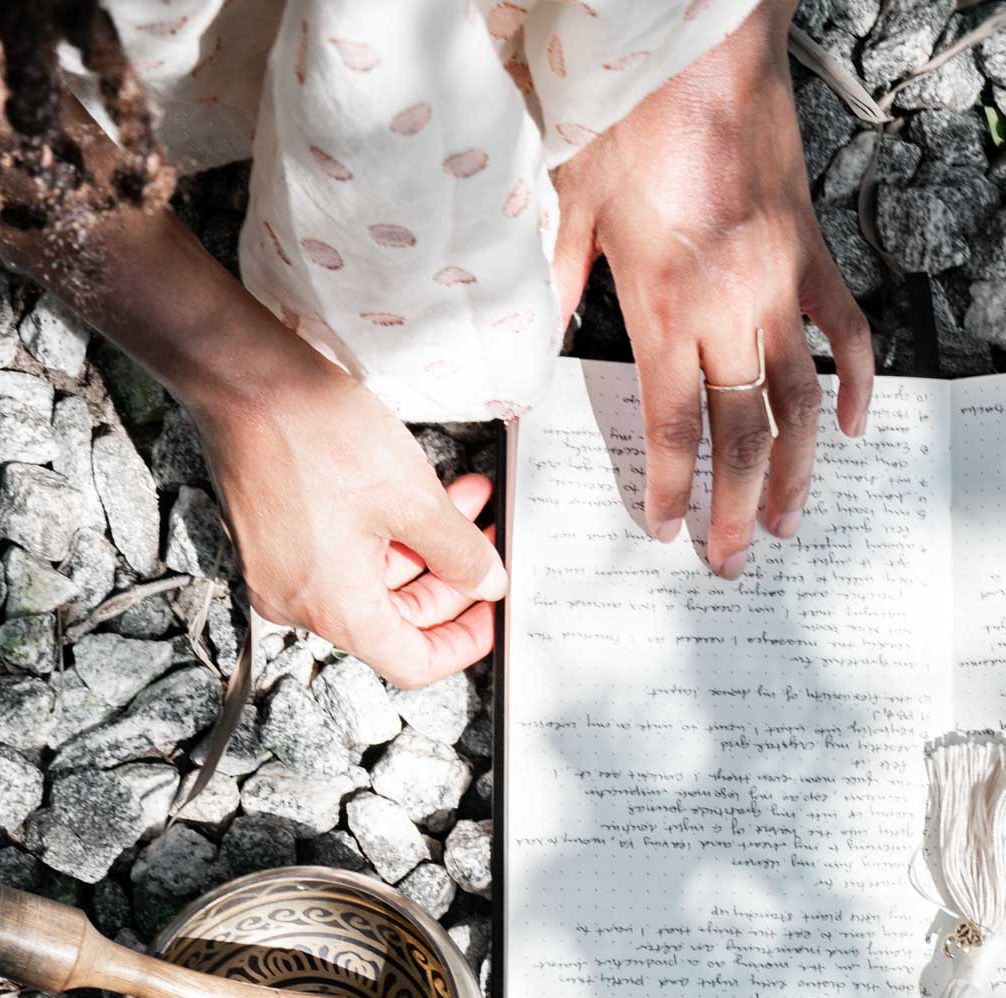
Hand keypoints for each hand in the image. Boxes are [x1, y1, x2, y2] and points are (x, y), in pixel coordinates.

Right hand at [190, 338, 503, 686]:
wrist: (242, 378)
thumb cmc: (315, 433)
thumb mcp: (413, 497)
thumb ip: (460, 553)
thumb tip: (488, 583)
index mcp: (338, 610)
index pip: (413, 664)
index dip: (463, 644)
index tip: (492, 615)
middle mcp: (302, 604)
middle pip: (395, 622)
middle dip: (450, 580)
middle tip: (489, 543)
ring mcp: (282, 574)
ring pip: (372, 582)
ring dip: (424, 546)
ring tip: (467, 499)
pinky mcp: (273, 542)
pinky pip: (340, 557)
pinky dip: (385, 533)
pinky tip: (419, 494)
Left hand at [553, 0, 873, 578]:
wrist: (702, 46)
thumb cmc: (630, 117)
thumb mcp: (567, 206)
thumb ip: (554, 290)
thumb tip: (531, 357)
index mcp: (666, 305)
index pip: (674, 426)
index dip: (672, 489)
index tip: (665, 530)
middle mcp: (731, 306)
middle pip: (742, 433)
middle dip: (738, 507)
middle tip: (733, 560)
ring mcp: (780, 283)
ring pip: (800, 399)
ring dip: (799, 469)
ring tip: (792, 520)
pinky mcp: (811, 253)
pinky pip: (844, 330)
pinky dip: (853, 380)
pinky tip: (849, 426)